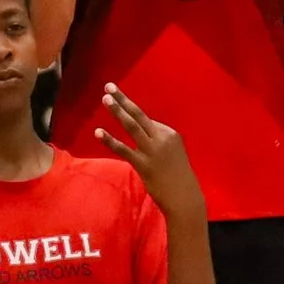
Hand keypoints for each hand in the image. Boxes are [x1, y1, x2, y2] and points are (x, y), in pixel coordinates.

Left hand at [94, 85, 203, 217]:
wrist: (184, 197)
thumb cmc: (177, 176)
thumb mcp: (171, 153)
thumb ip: (157, 142)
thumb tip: (141, 135)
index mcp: (170, 134)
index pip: (147, 120)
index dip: (130, 111)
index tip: (118, 99)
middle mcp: (162, 138)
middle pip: (139, 115)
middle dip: (123, 99)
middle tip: (109, 86)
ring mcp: (153, 151)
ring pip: (132, 126)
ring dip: (118, 111)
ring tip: (105, 99)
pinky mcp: (143, 164)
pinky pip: (123, 149)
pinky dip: (110, 140)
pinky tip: (98, 132)